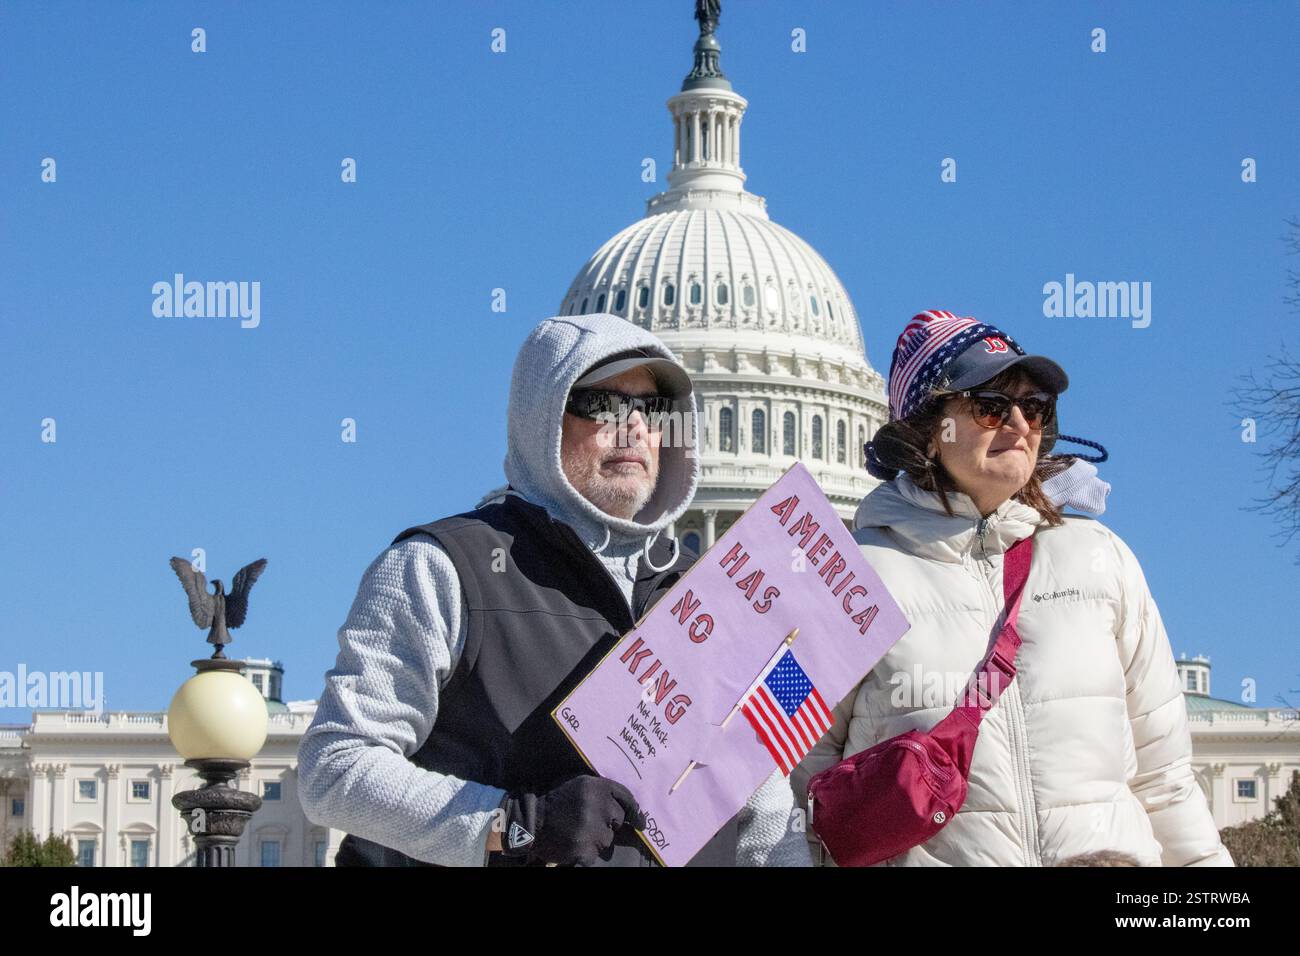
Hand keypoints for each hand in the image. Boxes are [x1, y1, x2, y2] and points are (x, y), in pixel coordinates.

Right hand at [502, 775, 645, 865]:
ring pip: (608, 839)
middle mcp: (597, 806)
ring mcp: (592, 830)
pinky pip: (595, 854)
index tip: (640, 821)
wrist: (531, 822)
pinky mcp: (585, 850)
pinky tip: (573, 843)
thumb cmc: (556, 800)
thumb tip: (626, 803)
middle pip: (619, 819)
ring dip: (597, 838)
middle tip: (588, 821)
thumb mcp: (577, 783)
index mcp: (595, 787)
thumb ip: (600, 789)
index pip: (625, 797)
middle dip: (608, 822)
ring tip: (577, 832)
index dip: (635, 810)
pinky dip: (586, 852)